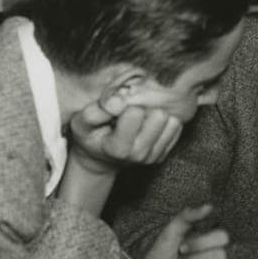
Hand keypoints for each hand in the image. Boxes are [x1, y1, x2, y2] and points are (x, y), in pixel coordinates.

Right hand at [68, 102, 182, 173]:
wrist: (100, 158)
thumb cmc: (90, 136)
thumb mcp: (81, 122)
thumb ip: (96, 111)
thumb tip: (119, 100)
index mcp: (118, 148)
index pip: (136, 113)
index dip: (127, 102)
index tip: (117, 104)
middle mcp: (140, 154)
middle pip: (159, 116)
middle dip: (146, 106)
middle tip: (132, 108)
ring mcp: (154, 156)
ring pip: (172, 122)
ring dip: (157, 112)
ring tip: (140, 115)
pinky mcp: (164, 153)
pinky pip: (176, 127)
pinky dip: (163, 120)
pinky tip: (147, 121)